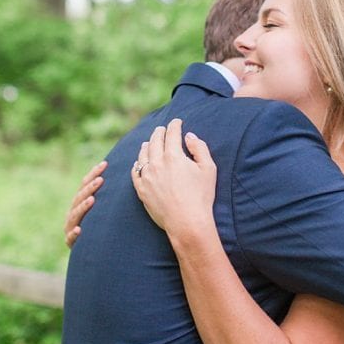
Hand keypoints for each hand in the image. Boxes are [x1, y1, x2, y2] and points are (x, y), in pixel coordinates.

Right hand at [64, 160, 105, 246]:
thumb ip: (111, 195)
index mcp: (81, 203)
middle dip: (90, 188)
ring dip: (82, 207)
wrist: (93, 252)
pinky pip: (70, 238)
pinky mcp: (71, 242)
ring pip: (75, 215)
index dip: (94, 174)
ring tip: (91, 200)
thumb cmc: (103, 227)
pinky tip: (79, 230)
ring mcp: (70, 227)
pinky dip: (74, 233)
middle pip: (80, 197)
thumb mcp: (106, 210)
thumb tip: (130, 174)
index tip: (104, 164)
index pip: (86, 185)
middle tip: (101, 180)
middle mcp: (74, 213)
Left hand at [132, 118, 218, 244]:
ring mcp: (146, 176)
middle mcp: (157, 163)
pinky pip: (135, 171)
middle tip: (162, 129)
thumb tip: (189, 137)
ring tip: (149, 142)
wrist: (186, 221)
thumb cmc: (201, 196)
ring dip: (147, 145)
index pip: (172, 134)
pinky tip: (139, 162)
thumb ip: (199, 148)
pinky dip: (137, 163)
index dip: (175, 125)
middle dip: (159, 132)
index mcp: (174, 156)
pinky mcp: (141, 189)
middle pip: (155, 141)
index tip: (177, 121)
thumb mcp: (208, 169)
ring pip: (142, 155)